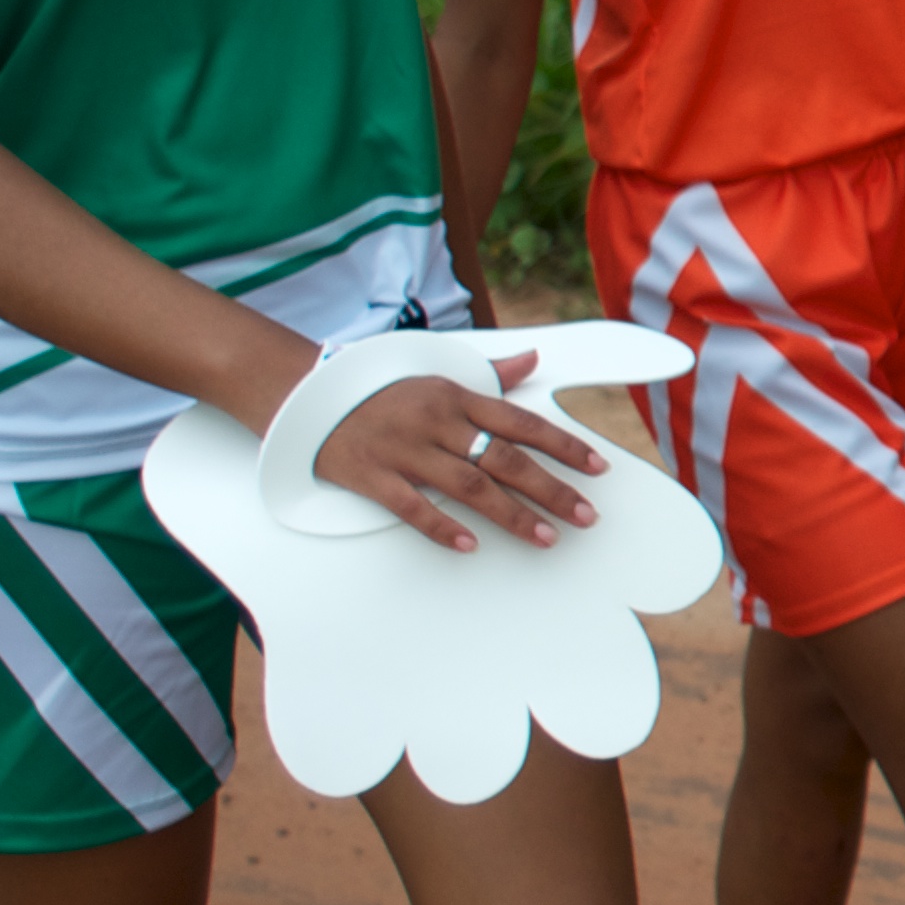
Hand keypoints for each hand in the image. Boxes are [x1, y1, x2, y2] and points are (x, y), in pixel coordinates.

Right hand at [305, 345, 621, 554]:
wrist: (307, 394)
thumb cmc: (379, 387)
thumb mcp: (436, 373)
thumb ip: (488, 373)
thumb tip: (533, 358)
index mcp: (455, 396)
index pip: (521, 422)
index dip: (563, 444)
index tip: (597, 466)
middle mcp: (435, 422)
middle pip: (504, 459)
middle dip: (551, 489)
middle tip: (586, 516)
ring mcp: (404, 450)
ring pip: (468, 487)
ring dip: (511, 515)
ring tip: (546, 537)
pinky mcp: (372, 476)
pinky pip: (412, 507)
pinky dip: (442, 528)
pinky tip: (471, 546)